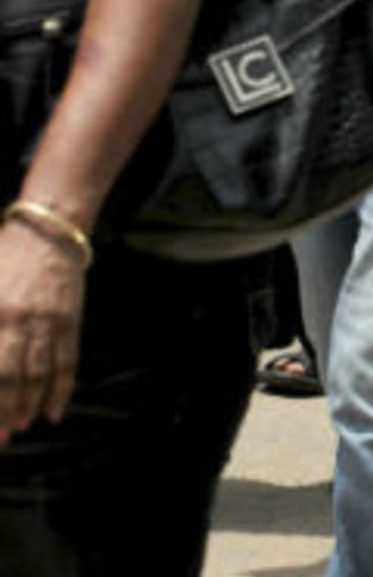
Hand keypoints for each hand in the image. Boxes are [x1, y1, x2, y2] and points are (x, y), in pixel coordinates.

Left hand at [0, 219, 86, 442]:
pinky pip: (66, 362)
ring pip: (39, 375)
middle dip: (5, 412)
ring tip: (22, 427)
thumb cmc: (5, 257)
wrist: (47, 232)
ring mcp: (47, 323)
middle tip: (2, 437)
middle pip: (11, 378)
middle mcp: (19, 322)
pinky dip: (61, 389)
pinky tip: (54, 409)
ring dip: (30, 405)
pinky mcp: (69, 321)